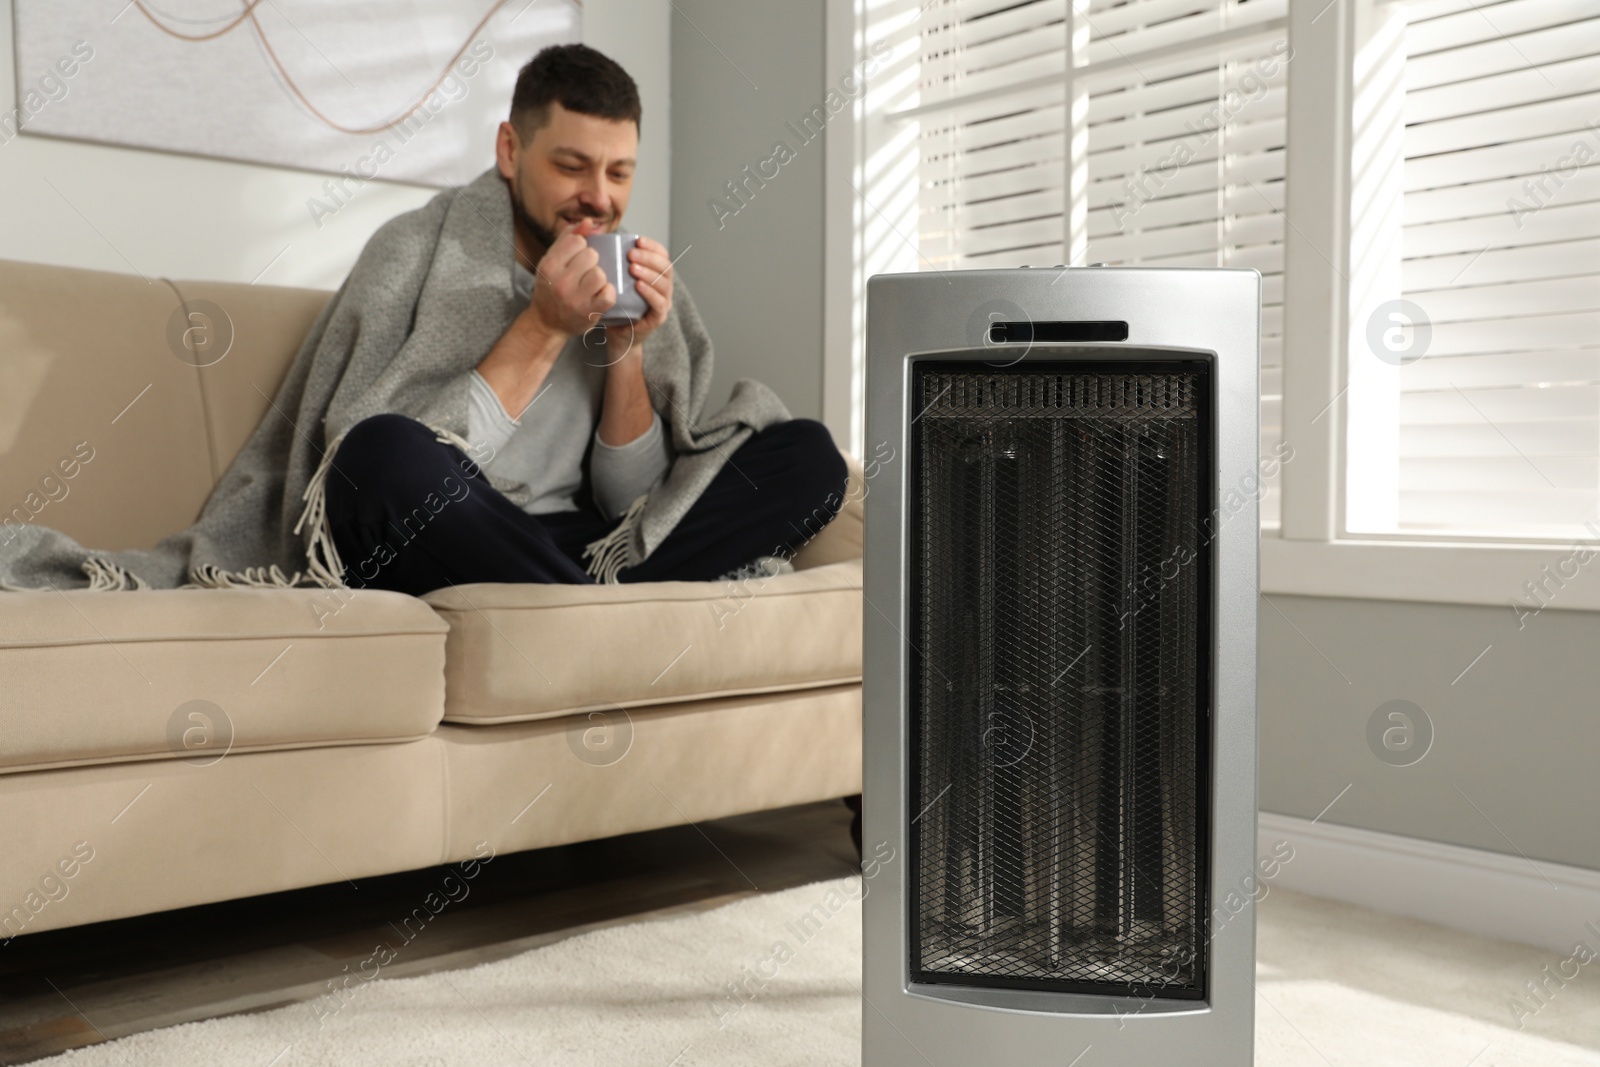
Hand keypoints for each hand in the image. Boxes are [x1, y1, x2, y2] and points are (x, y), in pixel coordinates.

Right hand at [524, 218, 613, 341]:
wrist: (547, 322)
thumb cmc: (551, 287)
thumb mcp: (552, 260)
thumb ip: (568, 238)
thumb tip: (589, 222)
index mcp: (549, 265)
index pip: (577, 241)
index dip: (582, 247)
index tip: (576, 258)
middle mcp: (560, 281)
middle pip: (592, 255)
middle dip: (592, 262)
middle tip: (584, 273)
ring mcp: (574, 299)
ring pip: (601, 274)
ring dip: (600, 278)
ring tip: (592, 285)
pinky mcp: (588, 312)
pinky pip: (609, 294)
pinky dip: (608, 293)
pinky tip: (600, 294)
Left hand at [603, 235, 673, 357]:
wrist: (615, 333)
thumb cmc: (614, 303)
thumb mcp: (612, 278)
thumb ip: (609, 259)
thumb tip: (593, 233)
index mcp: (655, 274)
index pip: (662, 255)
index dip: (652, 246)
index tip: (637, 240)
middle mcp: (663, 287)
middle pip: (666, 267)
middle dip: (649, 258)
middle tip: (631, 254)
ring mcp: (663, 303)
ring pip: (664, 284)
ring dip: (649, 273)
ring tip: (633, 268)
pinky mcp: (658, 318)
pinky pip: (659, 304)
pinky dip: (651, 293)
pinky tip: (639, 286)